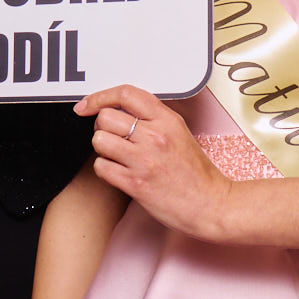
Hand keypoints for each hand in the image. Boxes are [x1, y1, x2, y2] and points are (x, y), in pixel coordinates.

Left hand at [73, 86, 234, 240]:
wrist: (210, 204)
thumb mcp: (180, 133)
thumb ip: (153, 120)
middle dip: (103, 128)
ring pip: (99, 140)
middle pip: (106, 117)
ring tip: (118, 157)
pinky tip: (119, 173)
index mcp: (167, 120)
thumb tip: (120, 111)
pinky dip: (105, 170)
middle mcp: (155, 136)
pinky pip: (101, 167)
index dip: (100, 97)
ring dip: (103, 149)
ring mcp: (144, 159)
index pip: (125, 94)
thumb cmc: (196, 174)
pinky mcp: (136, 183)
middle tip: (113, 138)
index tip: (87, 105)